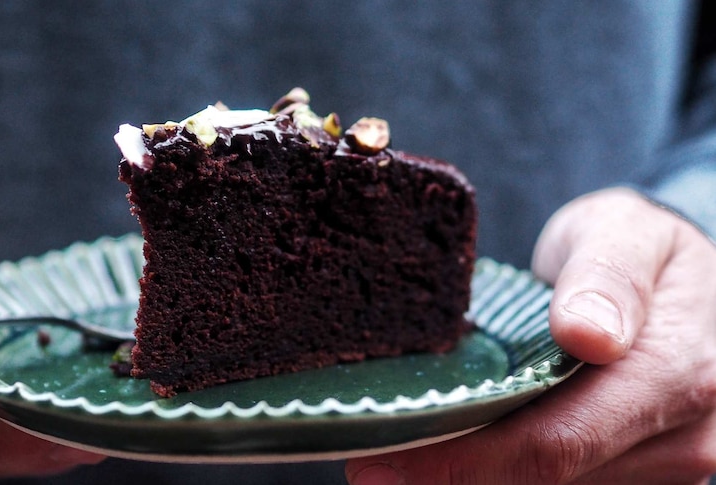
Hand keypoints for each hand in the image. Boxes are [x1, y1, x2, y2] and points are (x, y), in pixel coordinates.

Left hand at [345, 187, 715, 483]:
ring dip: (470, 477)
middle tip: (368, 466)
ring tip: (396, 460)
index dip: (463, 460)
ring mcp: (663, 462)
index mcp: (675, 375)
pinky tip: (450, 456)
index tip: (386, 457)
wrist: (687, 281)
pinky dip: (499, 473)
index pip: (554, 441)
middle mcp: (680, 436)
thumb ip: (608, 275)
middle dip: (449, 476)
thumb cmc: (644, 250)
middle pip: (545, 480)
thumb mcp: (624, 231)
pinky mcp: (641, 471)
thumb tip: (587, 335)